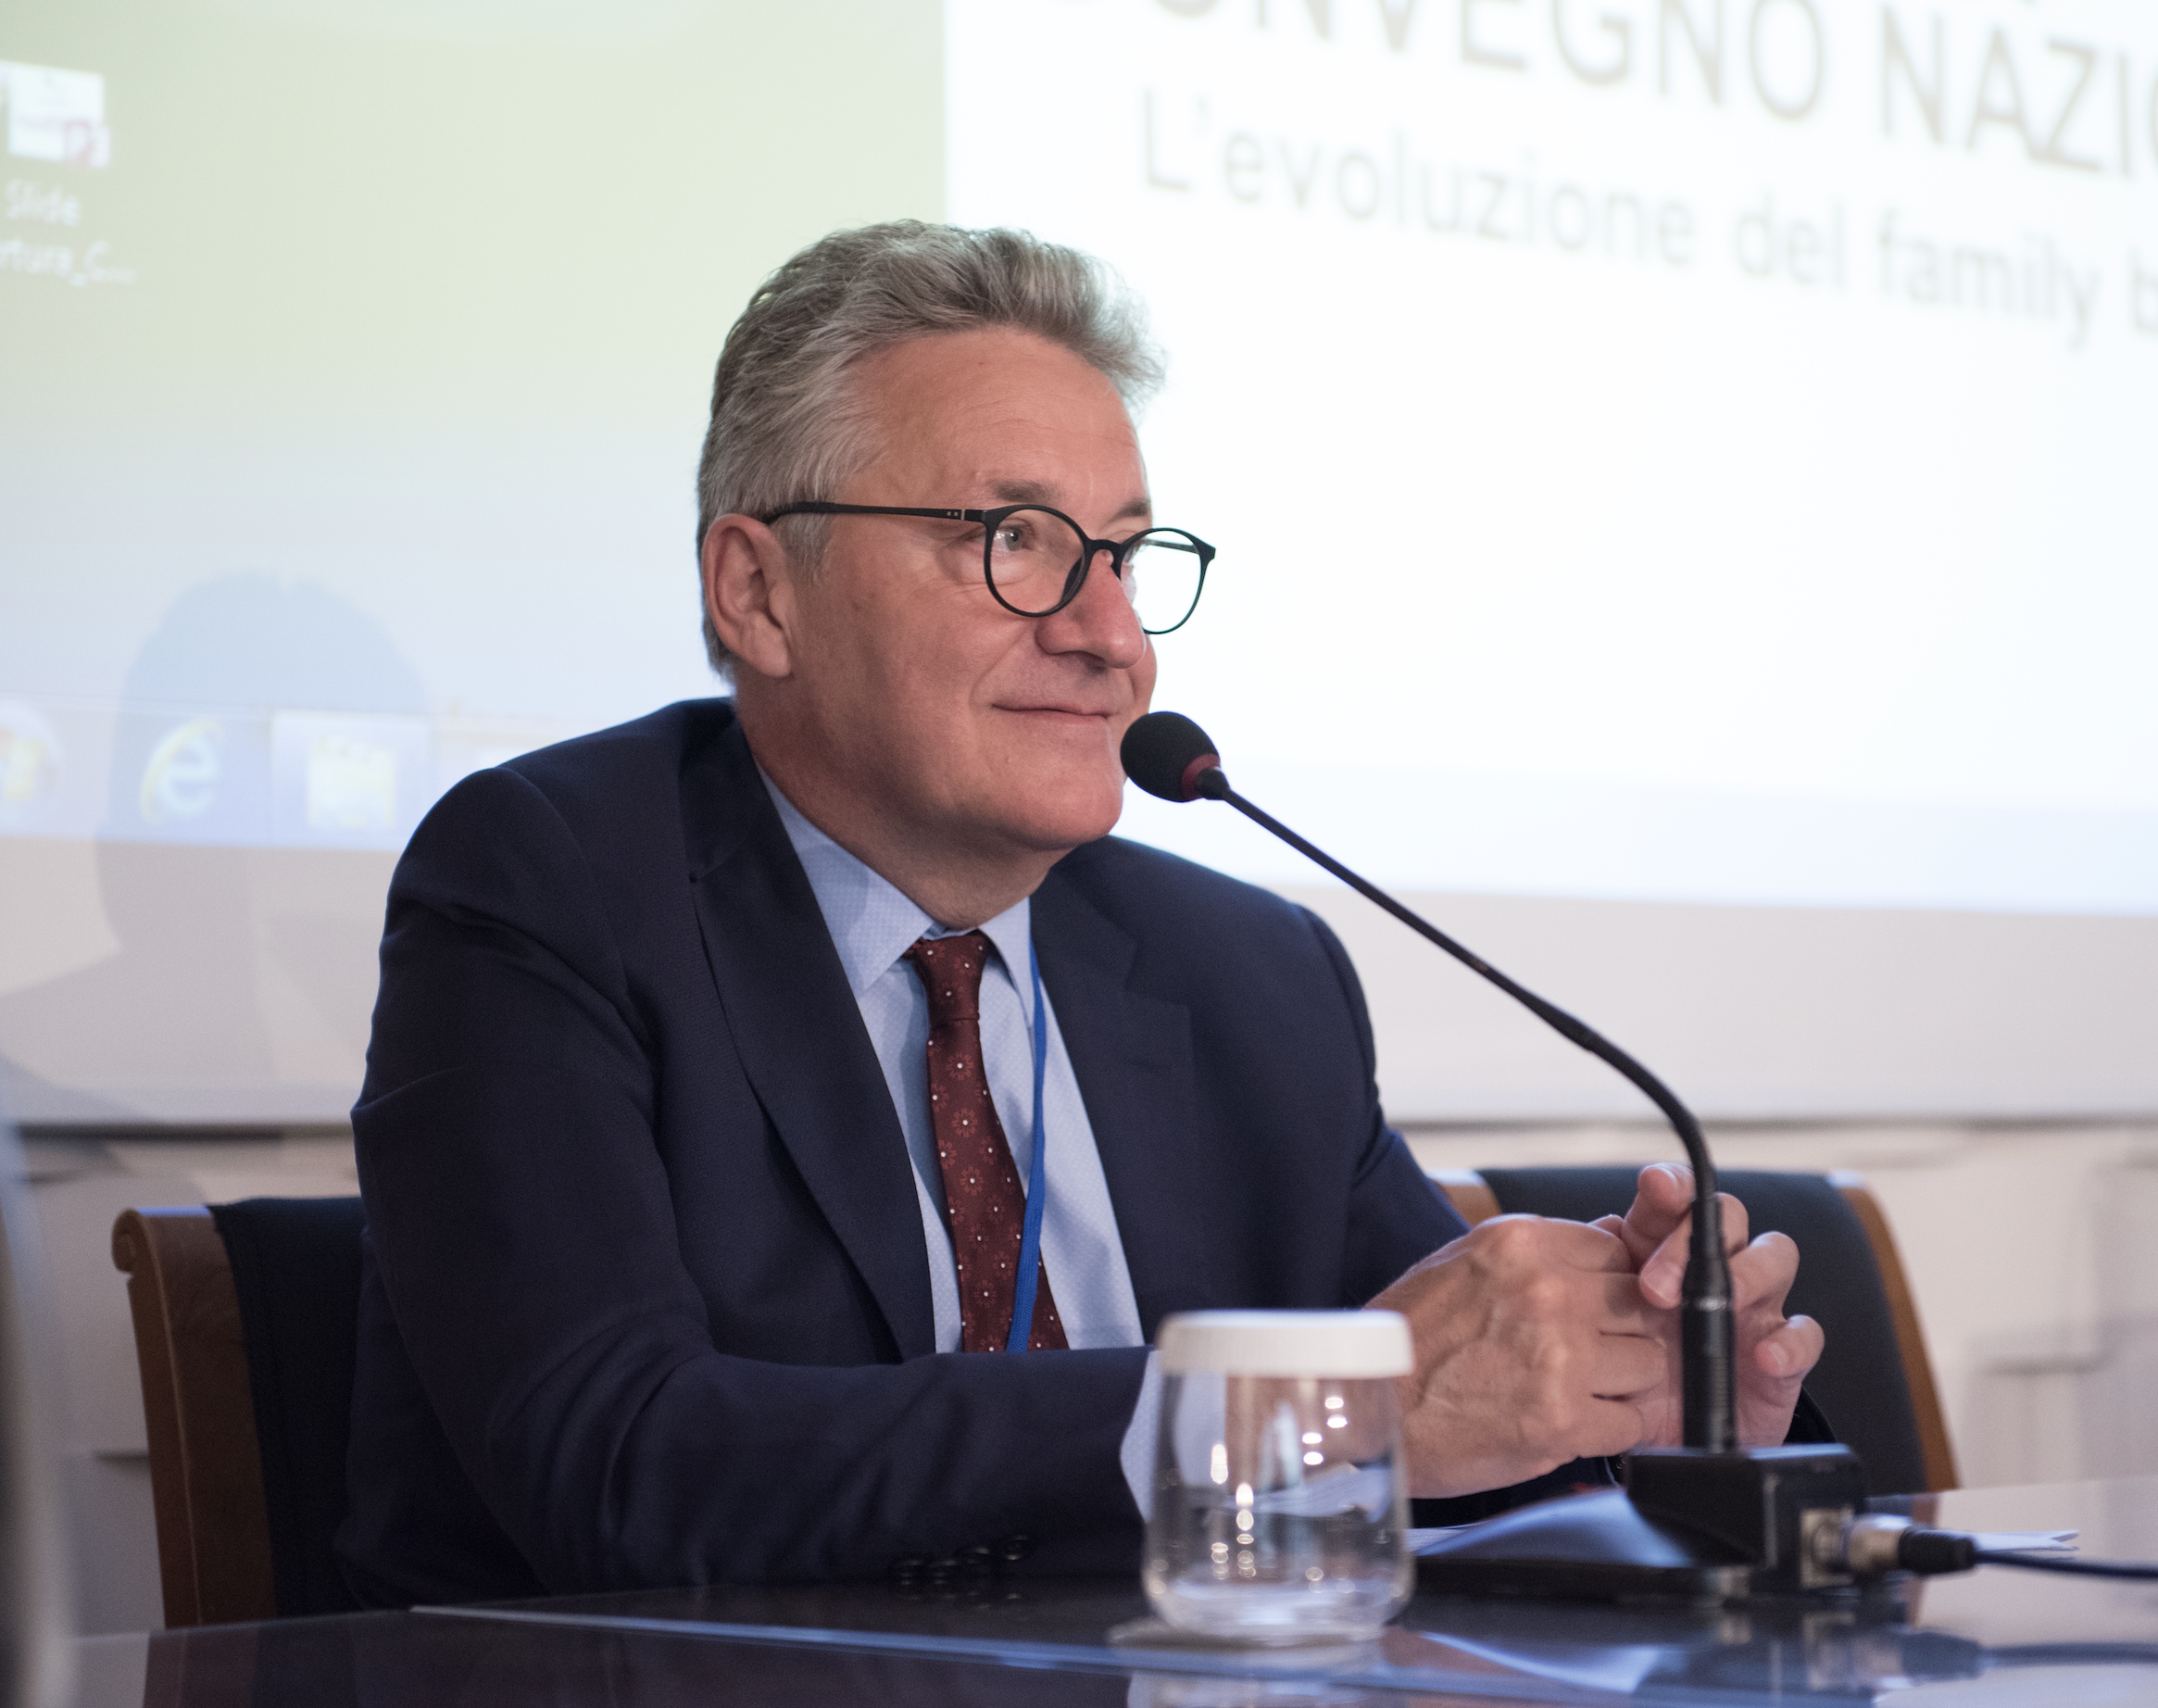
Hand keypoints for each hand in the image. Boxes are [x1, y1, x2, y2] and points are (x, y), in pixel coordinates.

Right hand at [1369, 1215, 1668, 1497]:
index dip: (1605, 1289)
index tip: (1588, 1313)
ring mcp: (1559, 1353)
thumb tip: (1610, 1234)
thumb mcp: (1463, 1264)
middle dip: (1617, 1336)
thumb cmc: (1406, 1342)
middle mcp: (1546, 1289)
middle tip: (1578, 1360)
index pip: (1616, 1252)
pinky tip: (1564, 1427)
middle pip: (1639, 1306)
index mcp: (1520, 1244)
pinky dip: (1604, 1432)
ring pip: (1647, 1364)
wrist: (1365, 1410)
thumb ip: (1537, 1253)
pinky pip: (1630, 1423)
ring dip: (1616, 1385)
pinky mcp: (1562, 1418)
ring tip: (1567, 1394)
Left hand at [1593, 1163, 1824, 1448]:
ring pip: (1775, 1256)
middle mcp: (1714, 1269)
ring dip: (1749, 1272)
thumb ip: (1592, 1282)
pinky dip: (1790, 1342)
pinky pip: (1804, 1334)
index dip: (1671, 1186)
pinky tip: (1766, 1356)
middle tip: (1656, 1285)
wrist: (1667, 1439)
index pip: (1673, 1202)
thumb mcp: (1600, 1330)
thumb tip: (1594, 1237)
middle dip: (1693, 1240)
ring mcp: (1754, 1307)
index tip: (1656, 1188)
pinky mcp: (1784, 1356)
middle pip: (1725, 1218)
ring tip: (1720, 1304)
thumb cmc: (1631, 1370)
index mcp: (1663, 1252)